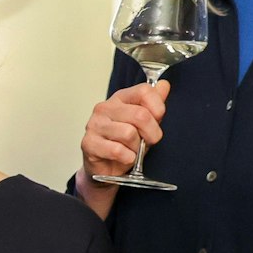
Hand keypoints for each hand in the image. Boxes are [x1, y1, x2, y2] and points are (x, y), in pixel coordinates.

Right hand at [77, 79, 172, 201]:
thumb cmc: (125, 143)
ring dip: (136, 147)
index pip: (144, 91)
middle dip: (152, 133)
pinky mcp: (89, 143)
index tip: (158, 119)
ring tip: (132, 150)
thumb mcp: (145, 123)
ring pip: (128, 133)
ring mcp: (95, 125)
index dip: (158, 107)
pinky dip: (127, 158)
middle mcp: (105, 108)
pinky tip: (125, 157)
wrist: (106, 167)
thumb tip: (164, 85)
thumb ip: (154, 103)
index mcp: (120, 98)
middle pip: (140, 114)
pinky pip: (116, 150)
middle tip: (149, 141)